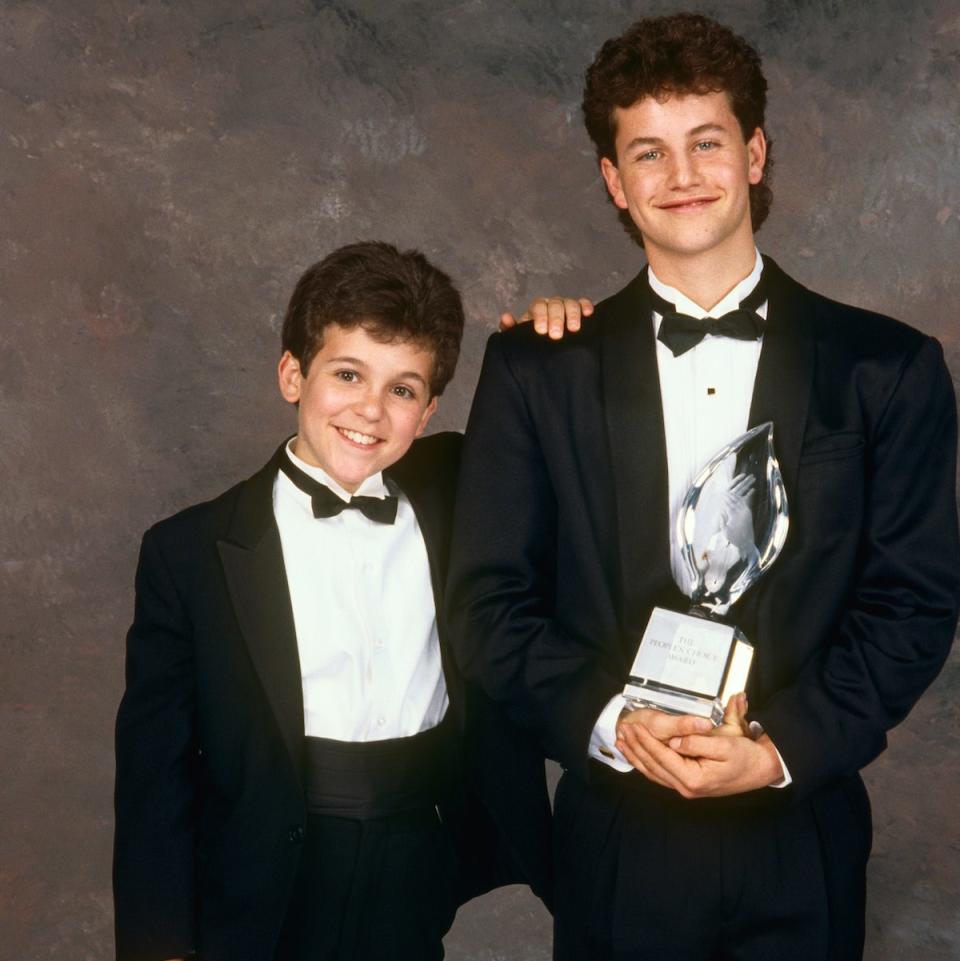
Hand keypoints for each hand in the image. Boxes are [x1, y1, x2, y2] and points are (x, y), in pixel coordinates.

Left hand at [499, 296, 593, 338]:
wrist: (545, 350)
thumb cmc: (533, 342)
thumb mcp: (520, 338)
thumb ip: (511, 329)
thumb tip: (505, 317)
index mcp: (537, 309)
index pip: (538, 306)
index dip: (540, 317)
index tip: (541, 331)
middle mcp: (552, 305)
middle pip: (555, 304)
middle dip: (556, 318)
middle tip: (556, 335)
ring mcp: (566, 307)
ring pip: (570, 303)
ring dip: (572, 314)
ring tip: (574, 329)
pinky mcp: (579, 311)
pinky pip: (583, 304)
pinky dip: (586, 306)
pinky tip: (588, 314)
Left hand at [616, 695, 782, 797]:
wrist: (759, 770)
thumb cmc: (744, 756)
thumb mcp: (724, 743)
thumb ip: (697, 742)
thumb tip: (675, 741)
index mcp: (694, 778)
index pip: (662, 757)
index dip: (645, 741)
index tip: (633, 726)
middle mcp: (686, 788)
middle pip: (653, 766)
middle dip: (635, 747)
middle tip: (621, 730)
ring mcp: (686, 788)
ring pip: (654, 772)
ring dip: (636, 757)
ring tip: (621, 741)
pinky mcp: (688, 784)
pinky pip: (661, 774)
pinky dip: (646, 764)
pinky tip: (637, 754)